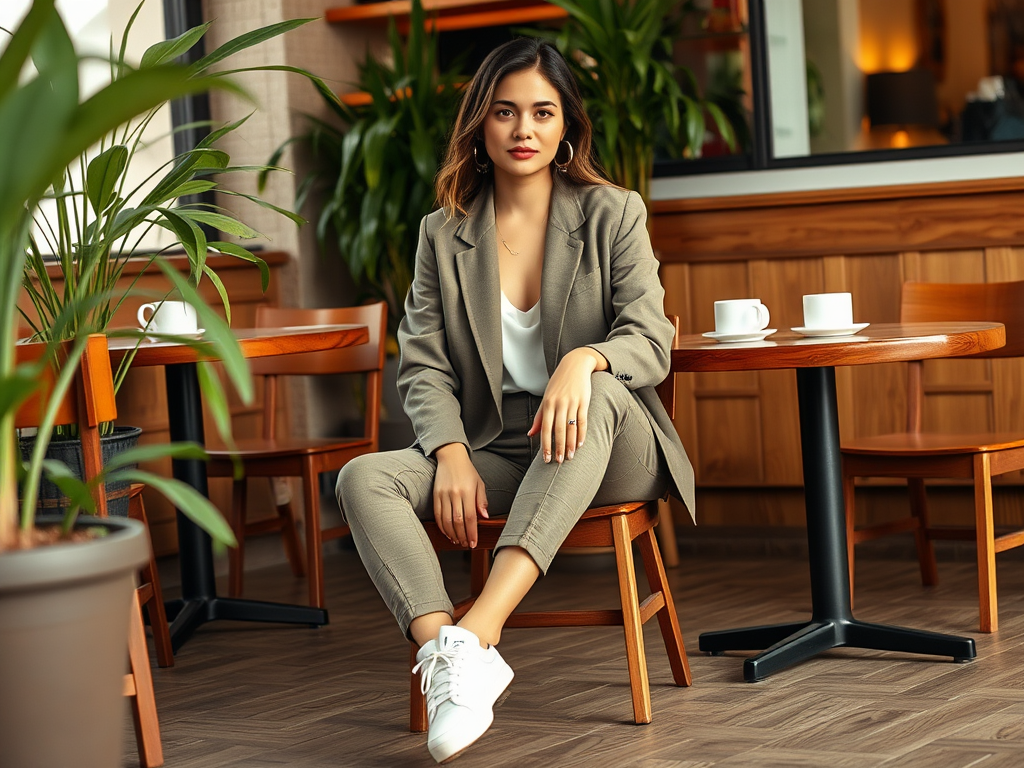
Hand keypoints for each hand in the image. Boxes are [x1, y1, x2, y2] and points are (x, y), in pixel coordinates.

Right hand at [433, 443, 487, 547]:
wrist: (451, 457)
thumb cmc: (467, 471)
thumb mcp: (479, 483)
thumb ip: (482, 501)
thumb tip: (484, 518)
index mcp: (467, 491)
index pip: (470, 517)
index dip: (472, 532)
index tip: (473, 543)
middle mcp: (455, 493)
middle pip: (458, 521)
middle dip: (462, 536)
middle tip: (466, 544)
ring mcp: (443, 494)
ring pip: (446, 520)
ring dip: (452, 533)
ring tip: (457, 540)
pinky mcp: (435, 495)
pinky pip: (437, 514)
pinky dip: (442, 526)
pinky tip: (447, 532)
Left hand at [528, 347, 607, 462]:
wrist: (575, 364)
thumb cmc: (558, 383)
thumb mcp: (546, 398)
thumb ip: (539, 417)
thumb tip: (531, 434)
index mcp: (548, 404)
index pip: (545, 428)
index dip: (546, 445)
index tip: (546, 458)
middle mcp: (559, 403)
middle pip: (558, 430)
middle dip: (559, 448)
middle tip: (559, 462)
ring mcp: (572, 402)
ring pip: (571, 427)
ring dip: (571, 444)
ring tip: (570, 456)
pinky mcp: (584, 401)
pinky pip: (583, 420)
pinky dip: (582, 433)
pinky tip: (580, 444)